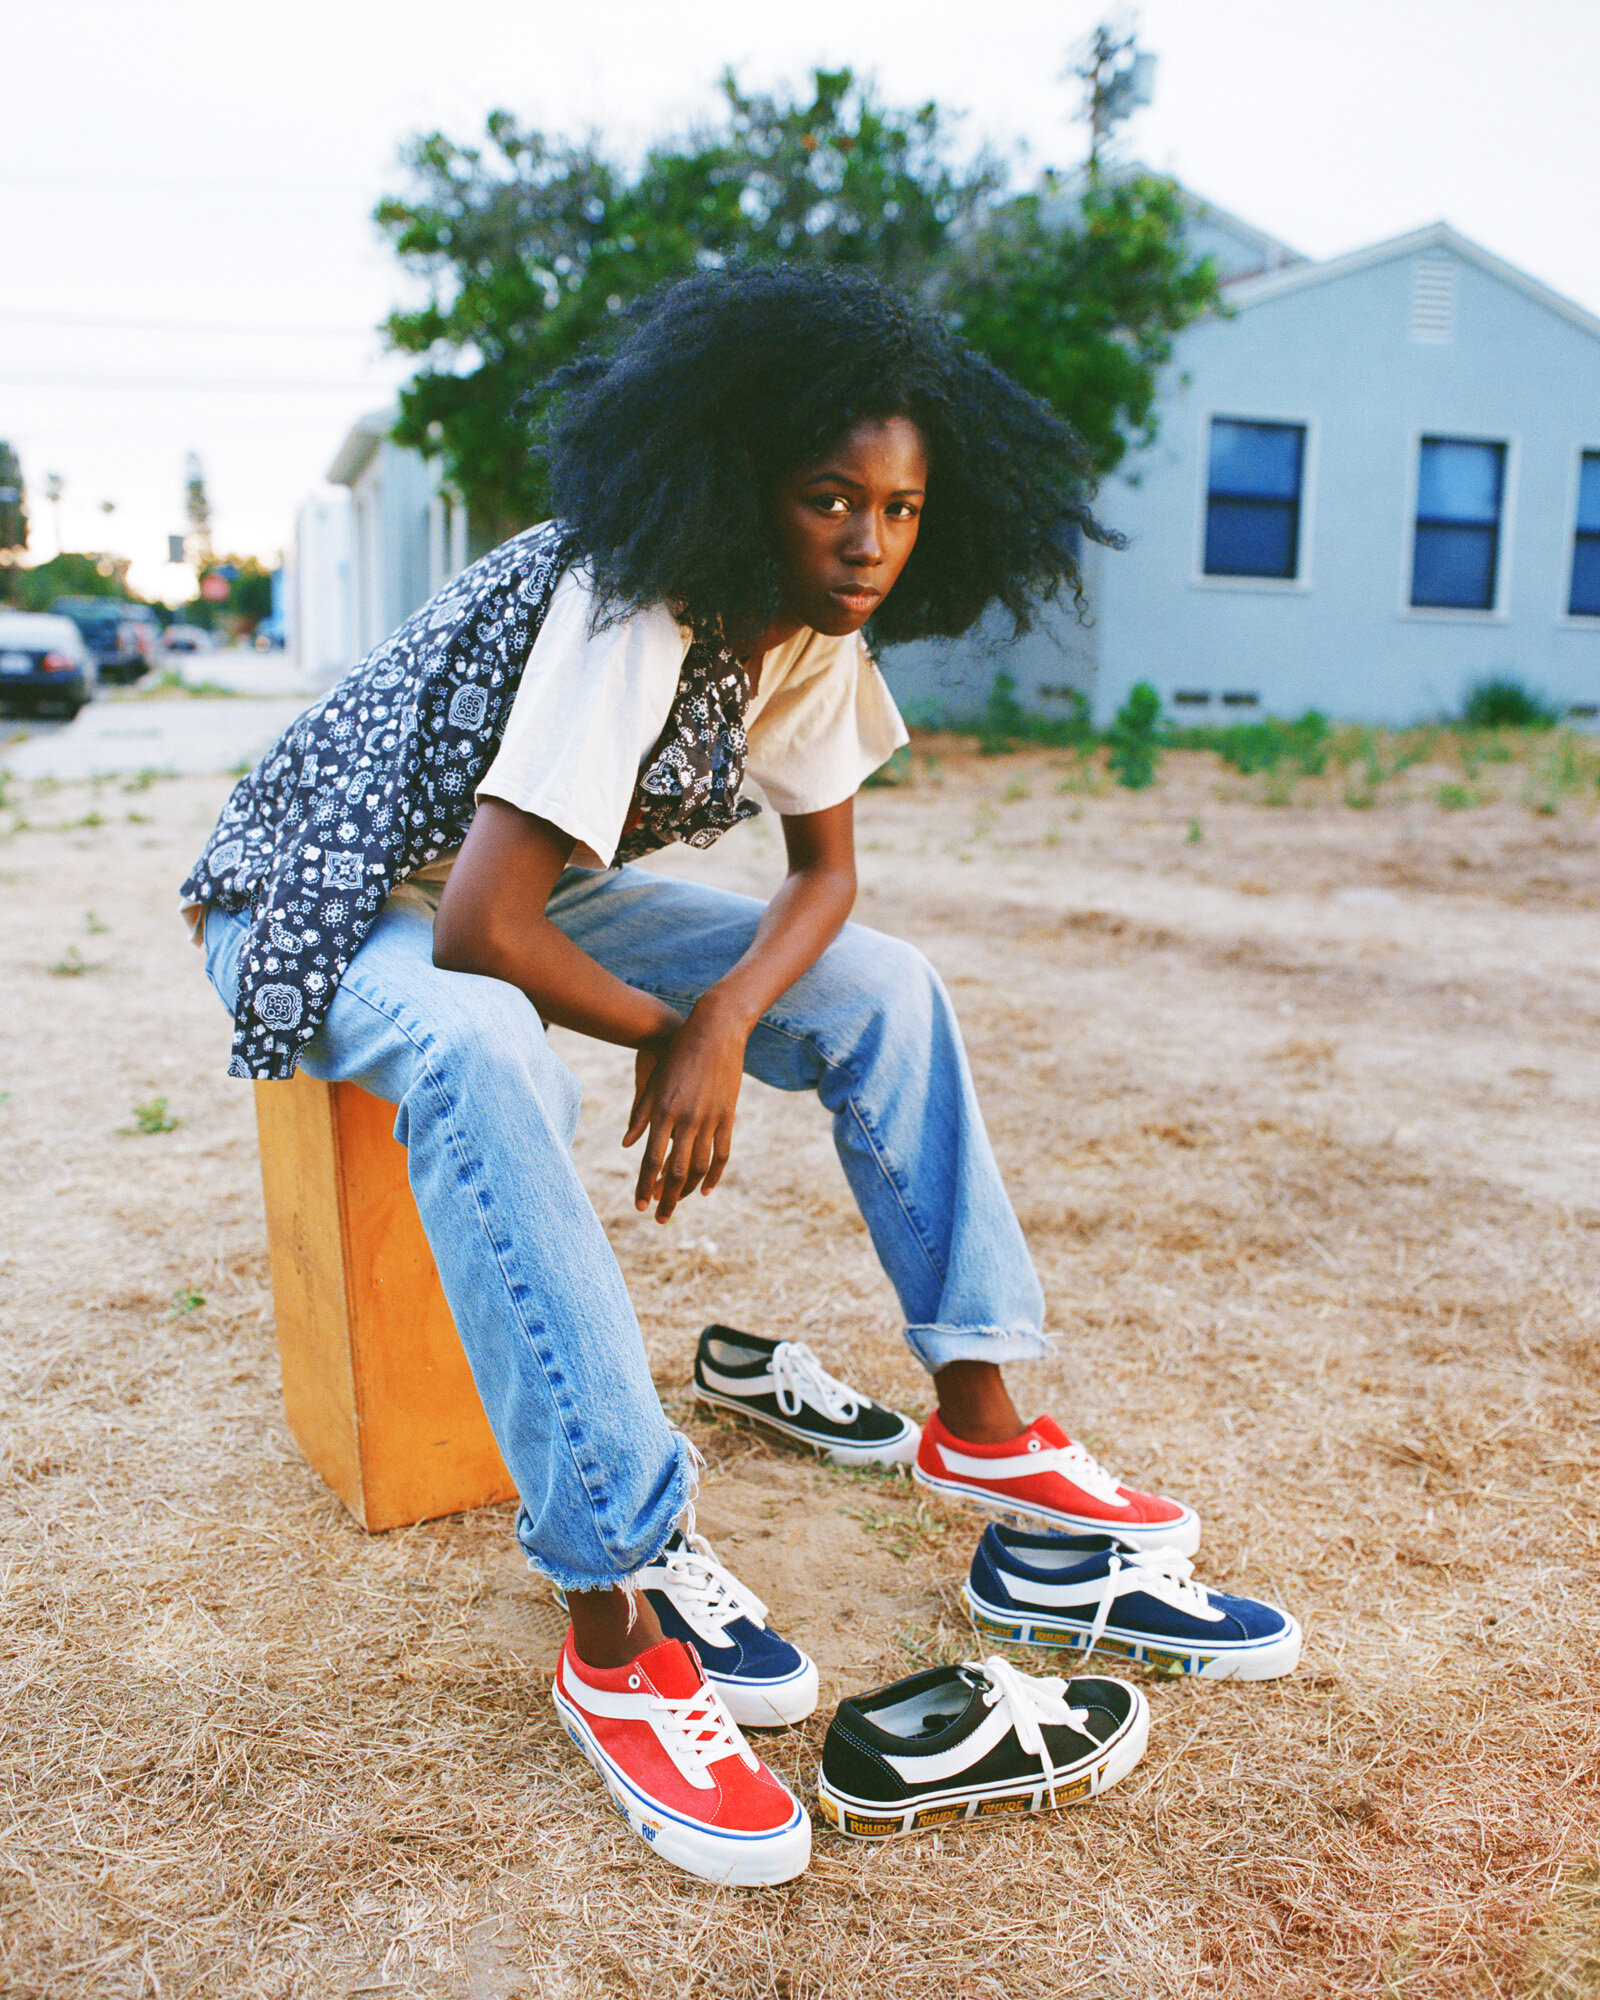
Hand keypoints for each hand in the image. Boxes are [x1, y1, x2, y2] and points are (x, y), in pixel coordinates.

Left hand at [624, 997, 748, 1221]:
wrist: (713, 1031)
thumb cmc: (676, 1054)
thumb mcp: (653, 1082)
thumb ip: (640, 1115)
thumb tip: (626, 1145)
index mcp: (663, 1112)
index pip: (651, 1160)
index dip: (645, 1186)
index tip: (639, 1205)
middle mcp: (686, 1119)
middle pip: (675, 1170)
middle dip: (666, 1198)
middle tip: (659, 1218)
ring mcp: (709, 1119)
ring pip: (699, 1166)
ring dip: (686, 1190)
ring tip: (677, 1203)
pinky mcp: (728, 1116)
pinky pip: (722, 1153)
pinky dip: (714, 1175)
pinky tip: (704, 1189)